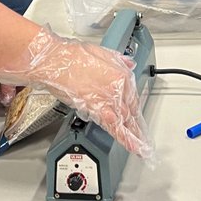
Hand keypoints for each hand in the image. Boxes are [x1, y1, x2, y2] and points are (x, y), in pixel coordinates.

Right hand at [0, 29, 153, 158]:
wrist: (57, 62)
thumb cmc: (72, 57)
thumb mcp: (101, 52)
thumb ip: (118, 60)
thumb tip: (128, 64)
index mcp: (122, 74)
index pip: (133, 97)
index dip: (134, 109)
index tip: (136, 118)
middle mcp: (120, 88)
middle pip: (131, 110)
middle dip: (136, 126)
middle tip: (143, 138)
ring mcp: (110, 99)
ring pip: (126, 121)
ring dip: (135, 136)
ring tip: (142, 148)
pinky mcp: (98, 109)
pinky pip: (115, 127)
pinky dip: (124, 138)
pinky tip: (132, 146)